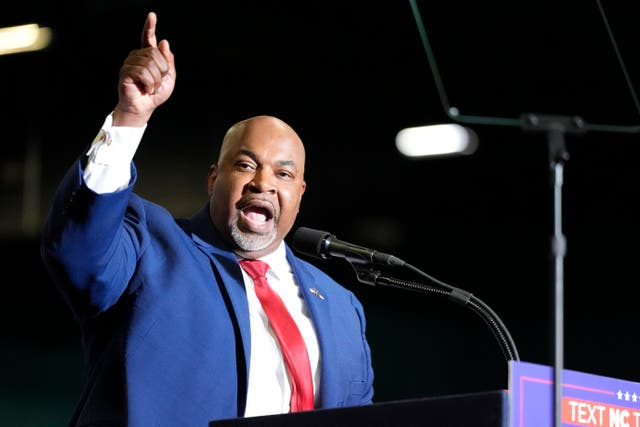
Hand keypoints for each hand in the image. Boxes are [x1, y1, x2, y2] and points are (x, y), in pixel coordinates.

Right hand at [113, 12, 175, 126]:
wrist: (144, 108)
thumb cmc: (155, 94)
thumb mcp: (169, 77)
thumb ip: (168, 61)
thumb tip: (163, 42)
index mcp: (148, 56)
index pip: (148, 38)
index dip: (150, 27)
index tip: (152, 15)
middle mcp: (137, 56)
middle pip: (155, 54)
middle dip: (162, 71)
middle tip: (158, 83)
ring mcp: (129, 62)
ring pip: (149, 64)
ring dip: (156, 80)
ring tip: (151, 87)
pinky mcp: (125, 72)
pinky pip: (142, 72)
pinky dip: (149, 83)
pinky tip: (146, 89)